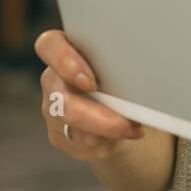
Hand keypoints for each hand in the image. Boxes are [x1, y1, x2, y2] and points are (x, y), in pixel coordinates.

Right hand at [35, 30, 145, 161]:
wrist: (123, 107)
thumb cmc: (123, 75)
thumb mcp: (122, 63)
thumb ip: (119, 63)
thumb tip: (141, 74)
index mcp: (64, 48)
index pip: (48, 46)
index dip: (65, 63)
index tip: (90, 83)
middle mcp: (53, 78)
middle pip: (60, 99)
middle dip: (95, 117)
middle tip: (126, 123)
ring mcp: (52, 108)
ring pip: (72, 127)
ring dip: (107, 132)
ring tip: (134, 128)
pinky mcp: (58, 134)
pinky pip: (79, 144)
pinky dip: (106, 144)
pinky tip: (122, 137)